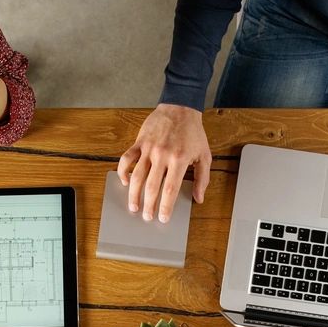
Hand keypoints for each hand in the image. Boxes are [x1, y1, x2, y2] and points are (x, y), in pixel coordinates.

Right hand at [118, 103, 211, 222]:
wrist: (180, 108)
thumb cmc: (193, 132)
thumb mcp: (204, 155)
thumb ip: (202, 178)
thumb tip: (199, 198)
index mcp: (179, 160)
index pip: (170, 189)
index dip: (165, 207)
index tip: (163, 218)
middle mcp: (162, 155)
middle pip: (151, 186)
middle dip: (148, 205)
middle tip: (147, 217)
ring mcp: (149, 148)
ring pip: (136, 176)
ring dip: (133, 194)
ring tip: (133, 207)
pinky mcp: (140, 142)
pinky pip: (127, 159)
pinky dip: (123, 171)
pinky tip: (125, 182)